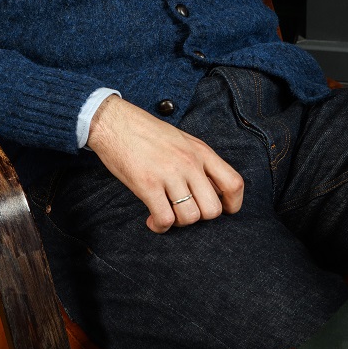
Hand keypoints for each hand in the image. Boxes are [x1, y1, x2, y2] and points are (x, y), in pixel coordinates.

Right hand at [86, 94, 243, 232]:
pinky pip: (165, 219)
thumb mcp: (182, 140)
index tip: (223, 210)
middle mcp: (189, 162)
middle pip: (213, 209)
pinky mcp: (148, 184)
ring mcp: (169, 173)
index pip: (234, 183)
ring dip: (178, 223)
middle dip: (199, 218)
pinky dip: (160, 226)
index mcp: (201, 151)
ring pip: (189, 217)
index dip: (233, 205)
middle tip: (184, 211)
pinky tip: (153, 220)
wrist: (114, 122)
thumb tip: (213, 190)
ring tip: (166, 214)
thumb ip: (199, 162)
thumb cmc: (146, 132)